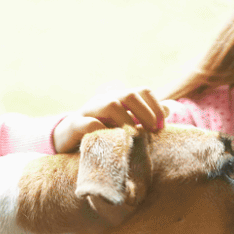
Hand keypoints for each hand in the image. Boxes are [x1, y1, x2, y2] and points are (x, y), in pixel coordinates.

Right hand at [53, 88, 170, 154]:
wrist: (65, 138)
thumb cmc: (99, 132)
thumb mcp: (123, 123)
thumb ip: (144, 117)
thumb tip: (168, 109)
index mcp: (117, 99)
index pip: (141, 92)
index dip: (155, 105)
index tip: (162, 125)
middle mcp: (104, 101)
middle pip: (129, 95)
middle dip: (145, 112)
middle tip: (153, 131)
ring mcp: (88, 111)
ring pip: (110, 104)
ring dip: (127, 120)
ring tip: (134, 136)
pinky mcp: (74, 125)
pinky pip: (88, 123)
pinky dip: (101, 130)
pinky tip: (110, 141)